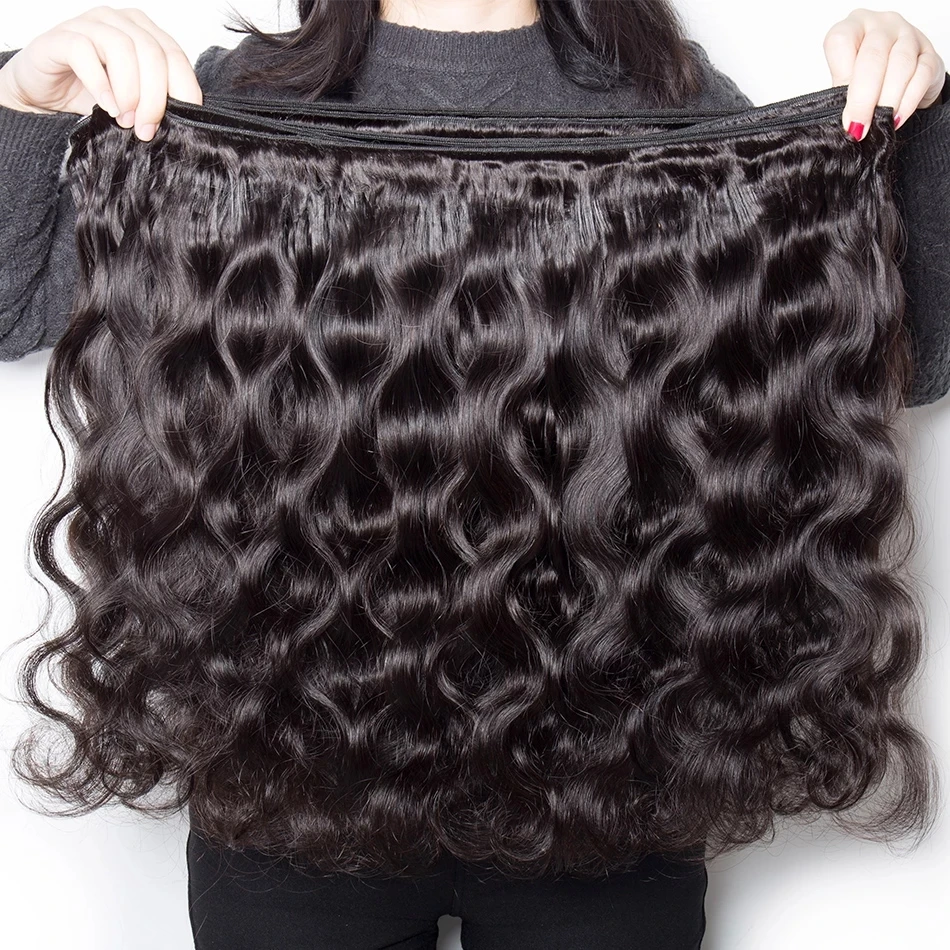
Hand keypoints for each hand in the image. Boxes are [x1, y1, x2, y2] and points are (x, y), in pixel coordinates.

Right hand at [0, 5, 201, 140]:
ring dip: (129, 91)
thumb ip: (156, 103)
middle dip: (155, 97)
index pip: (175, 56)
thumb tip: (185, 126)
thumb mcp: (133, 102)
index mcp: (143, 33)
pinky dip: (100, 83)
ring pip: (122, 48)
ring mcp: (88, 24)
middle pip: (152, 52)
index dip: (183, 90)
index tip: (181, 125)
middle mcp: (118, 22)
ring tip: (125, 120)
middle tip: (146, 129)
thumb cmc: (91, 95)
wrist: (43, 93)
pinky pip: (84, 52)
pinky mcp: (60, 37)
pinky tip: (106, 106)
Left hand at [823, 7, 945, 139]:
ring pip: (900, 65)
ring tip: (879, 123)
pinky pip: (921, 75)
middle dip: (863, 98)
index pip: (840, 41)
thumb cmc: (866, 78)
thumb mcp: (847, 81)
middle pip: (872, 57)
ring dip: (887, 101)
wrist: (902, 76)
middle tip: (858, 126)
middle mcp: (881, 26)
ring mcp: (908, 35)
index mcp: (854, 27)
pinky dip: (908, 101)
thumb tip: (844, 121)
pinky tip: (896, 118)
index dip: (840, 76)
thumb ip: (841, 93)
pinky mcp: (930, 54)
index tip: (841, 109)